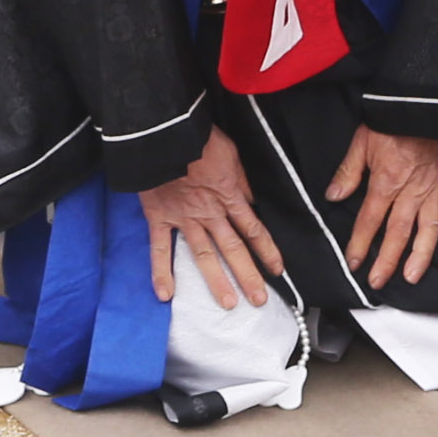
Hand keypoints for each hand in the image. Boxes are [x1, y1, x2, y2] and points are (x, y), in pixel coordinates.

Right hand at [136, 129, 288, 311]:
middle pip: (233, 248)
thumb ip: (241, 180)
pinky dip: (161, 272)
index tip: (278, 270)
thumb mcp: (231, 154)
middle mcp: (210, 213)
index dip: (267, 250)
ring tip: (227, 304)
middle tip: (258, 300)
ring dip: (216, 281)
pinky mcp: (160, 218)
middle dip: (247, 275)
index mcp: (229, 196)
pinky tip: (166, 295)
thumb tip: (252, 200)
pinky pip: (160, 249)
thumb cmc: (199, 138)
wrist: (164, 132)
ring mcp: (184, 218)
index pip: (253, 228)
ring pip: (203, 254)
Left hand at [325, 125, 437, 288]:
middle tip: (377, 282)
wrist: (425, 102)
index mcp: (386, 181)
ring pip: (428, 229)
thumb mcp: (362, 141)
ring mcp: (434, 190)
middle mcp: (411, 191)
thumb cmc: (392, 118)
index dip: (359, 244)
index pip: (369, 220)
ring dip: (421, 255)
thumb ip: (348, 171)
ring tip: (411, 277)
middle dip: (386, 260)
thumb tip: (333, 196)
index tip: (353, 263)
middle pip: (398, 233)